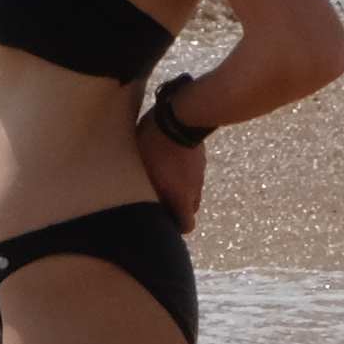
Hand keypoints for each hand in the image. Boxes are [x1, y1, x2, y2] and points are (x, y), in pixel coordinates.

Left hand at [137, 116, 208, 233]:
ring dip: (179, 188)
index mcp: (183, 197)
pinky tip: (167, 160)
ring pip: (191, 189)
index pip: (187, 225)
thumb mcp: (143, 172)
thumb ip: (147, 193)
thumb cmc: (155, 146)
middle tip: (157, 199)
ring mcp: (200, 171)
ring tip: (160, 177)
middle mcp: (195, 188)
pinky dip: (182, 173)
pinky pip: (192, 172)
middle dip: (176, 208)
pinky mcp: (199, 156)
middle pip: (189, 208)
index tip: (161, 222)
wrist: (180, 117)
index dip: (175, 227)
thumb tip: (143, 206)